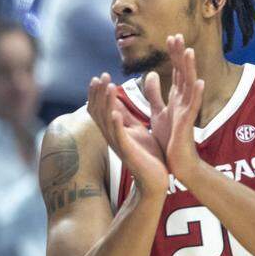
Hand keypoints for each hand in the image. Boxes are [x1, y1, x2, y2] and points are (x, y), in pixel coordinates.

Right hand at [87, 72, 168, 196]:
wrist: (156, 179)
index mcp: (114, 130)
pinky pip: (118, 136)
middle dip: (99, 93)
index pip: (100, 108)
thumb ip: (126, 116)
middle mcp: (111, 135)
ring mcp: (118, 143)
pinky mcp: (127, 151)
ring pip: (106, 120)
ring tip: (108, 86)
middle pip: (98, 111)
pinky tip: (114, 113)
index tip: (100, 76)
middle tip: (101, 76)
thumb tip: (117, 100)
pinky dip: (115, 124)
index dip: (98, 93)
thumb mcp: (136, 130)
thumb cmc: (147, 155)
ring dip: (106, 103)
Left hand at [142, 35, 204, 182]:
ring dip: (190, 68)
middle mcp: (183, 101)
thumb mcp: (158, 111)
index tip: (171, 37)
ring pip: (189, 85)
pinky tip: (200, 82)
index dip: (174, 55)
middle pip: (183, 73)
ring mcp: (186, 110)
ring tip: (189, 51)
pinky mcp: (186, 122)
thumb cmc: (168, 137)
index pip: (176, 72)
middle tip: (177, 35)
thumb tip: (151, 74)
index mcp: (176, 98)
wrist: (174, 161)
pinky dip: (196, 94)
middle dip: (180, 55)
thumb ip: (154, 94)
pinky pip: (193, 106)